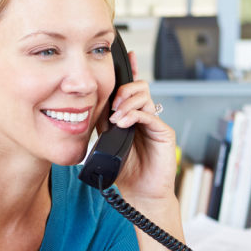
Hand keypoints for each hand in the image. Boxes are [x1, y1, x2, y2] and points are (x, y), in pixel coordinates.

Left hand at [101, 51, 176, 204]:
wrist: (141, 194)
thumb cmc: (126, 173)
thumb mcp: (106, 145)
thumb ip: (101, 127)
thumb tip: (86, 111)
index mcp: (131, 117)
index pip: (128, 89)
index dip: (128, 71)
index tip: (125, 56)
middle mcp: (144, 117)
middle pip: (138, 87)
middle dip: (123, 89)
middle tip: (112, 104)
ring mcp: (154, 124)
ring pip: (144, 96)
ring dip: (127, 101)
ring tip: (116, 117)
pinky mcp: (164, 133)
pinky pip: (150, 114)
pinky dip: (135, 115)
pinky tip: (123, 122)